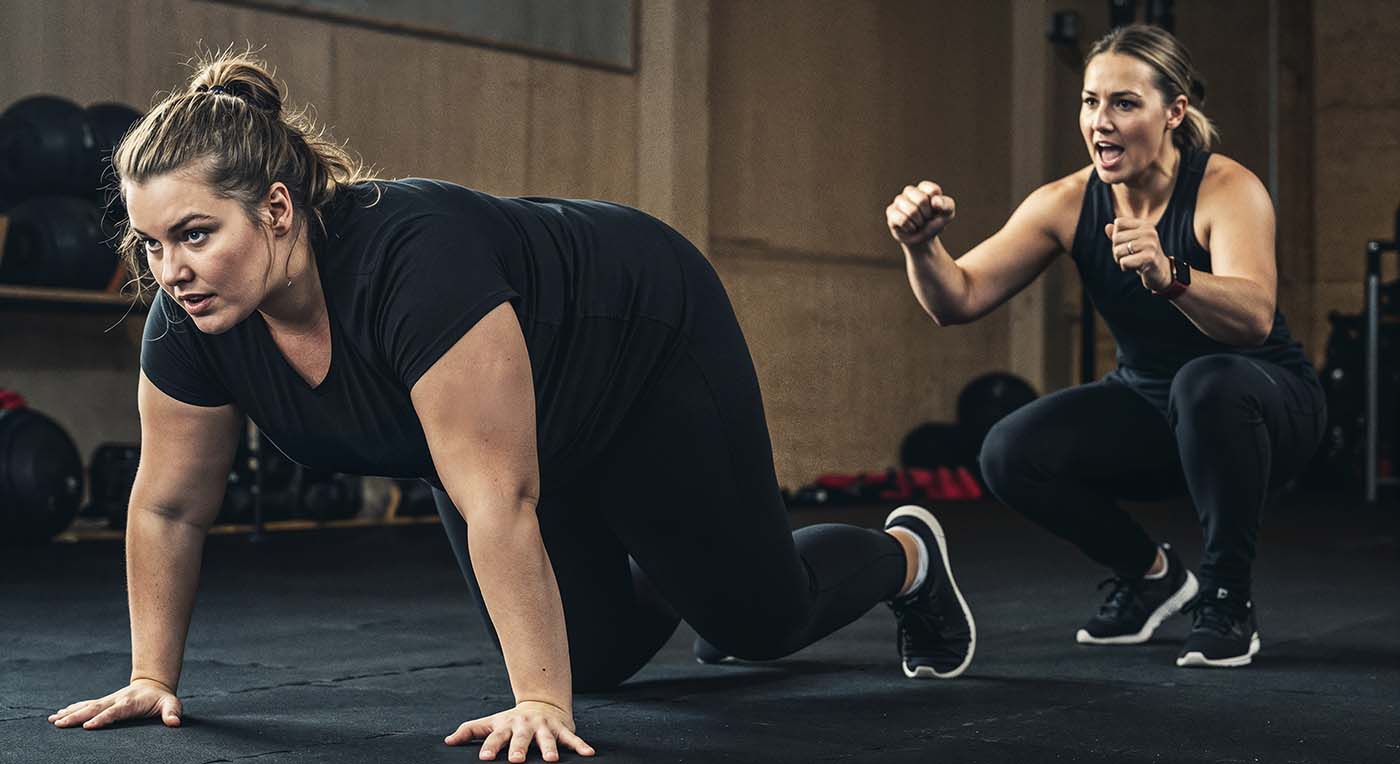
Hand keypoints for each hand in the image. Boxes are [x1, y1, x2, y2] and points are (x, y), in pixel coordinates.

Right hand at [48, 678, 181, 729]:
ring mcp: (108, 700)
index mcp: (130, 703)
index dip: (102, 718)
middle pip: (94, 708)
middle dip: (77, 716)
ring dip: (70, 713)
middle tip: (59, 724)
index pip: (115, 712)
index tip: (88, 726)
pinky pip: (86, 705)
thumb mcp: (171, 704)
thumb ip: (172, 712)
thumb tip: (175, 722)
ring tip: (53, 720)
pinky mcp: (104, 702)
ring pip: (86, 706)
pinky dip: (72, 709)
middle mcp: (116, 700)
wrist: (154, 684)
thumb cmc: (162, 699)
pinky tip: (59, 714)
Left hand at [445, 700, 593, 761]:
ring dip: (549, 748)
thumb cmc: (512, 720)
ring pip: (547, 739)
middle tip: (516, 761)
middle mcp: (525, 726)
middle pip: (521, 738)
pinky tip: (588, 754)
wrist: (542, 703)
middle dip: (519, 749)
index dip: (490, 747)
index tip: (484, 758)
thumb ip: (470, 731)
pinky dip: (580, 746)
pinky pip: (572, 738)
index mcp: (506, 726)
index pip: (495, 737)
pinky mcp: (562, 729)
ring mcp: (544, 727)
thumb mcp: (491, 722)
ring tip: (550, 760)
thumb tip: (447, 741)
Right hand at [887, 181, 956, 247]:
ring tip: (918, 224)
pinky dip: (910, 227)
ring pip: (911, 211)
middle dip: (927, 215)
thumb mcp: (948, 214)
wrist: (923, 239)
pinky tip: (910, 228)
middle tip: (926, 219)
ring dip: (919, 222)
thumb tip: (935, 202)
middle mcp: (910, 191)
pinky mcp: (891, 212)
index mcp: (924, 188)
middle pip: (921, 200)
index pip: (933, 190)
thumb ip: (947, 205)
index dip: (938, 205)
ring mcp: (899, 201)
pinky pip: (902, 219)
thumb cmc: (935, 222)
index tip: (936, 211)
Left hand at [1105, 218, 1171, 290]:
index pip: (1119, 222)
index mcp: (1145, 225)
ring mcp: (1151, 244)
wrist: (1160, 272)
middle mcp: (1150, 232)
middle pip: (1116, 238)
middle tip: (1128, 255)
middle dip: (1116, 250)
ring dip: (1120, 259)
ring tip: (1132, 261)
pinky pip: (1124, 262)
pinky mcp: (1149, 257)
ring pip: (1117, 251)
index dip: (1116, 235)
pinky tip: (1136, 267)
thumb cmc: (1143, 255)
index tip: (1127, 243)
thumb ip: (1119, 234)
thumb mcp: (1132, 241)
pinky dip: (1125, 267)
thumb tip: (1107, 227)